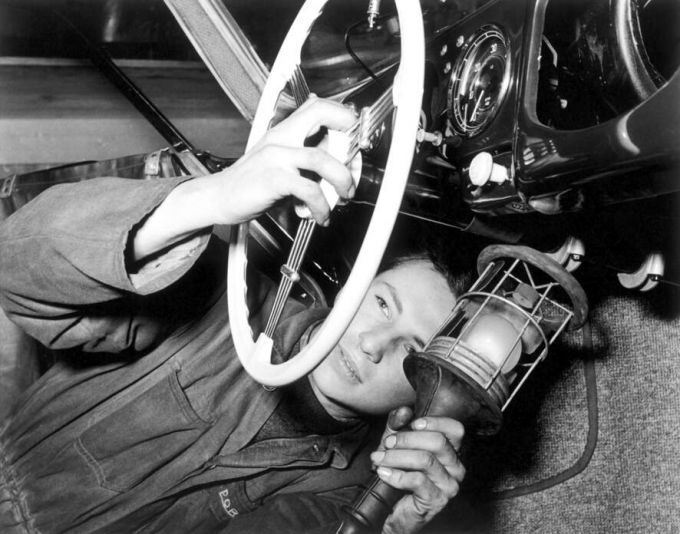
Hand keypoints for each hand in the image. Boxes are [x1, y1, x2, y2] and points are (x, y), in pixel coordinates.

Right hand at [207, 95, 356, 226]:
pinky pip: (309, 189)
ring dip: (342, 179)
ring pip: (322, 158)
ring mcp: (276, 156)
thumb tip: (338, 160)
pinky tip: (319, 215)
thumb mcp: (280, 163)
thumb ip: (306, 160)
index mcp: (284, 131)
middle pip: (321, 115)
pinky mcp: (273, 178)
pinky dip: (321, 205)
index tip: (357, 134)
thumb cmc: (251, 184)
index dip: (343, 114)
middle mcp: (281, 138)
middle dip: (348, 141)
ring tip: (343, 196)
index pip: (318, 106)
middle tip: (354, 169)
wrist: (218, 197)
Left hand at [370, 406, 464, 533]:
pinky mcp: (436, 500)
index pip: (456, 430)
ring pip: (425, 460)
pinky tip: (383, 473)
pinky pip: (417, 480)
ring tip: (379, 458)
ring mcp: (448, 485)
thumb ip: (398, 425)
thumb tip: (403, 412)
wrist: (394, 509)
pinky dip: (396, 474)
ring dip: (397, 457)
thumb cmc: (400, 474)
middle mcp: (456, 468)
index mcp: (451, 452)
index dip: (435, 422)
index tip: (413, 424)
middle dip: (407, 439)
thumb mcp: (397, 444)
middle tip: (387, 443)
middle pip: (438, 442)